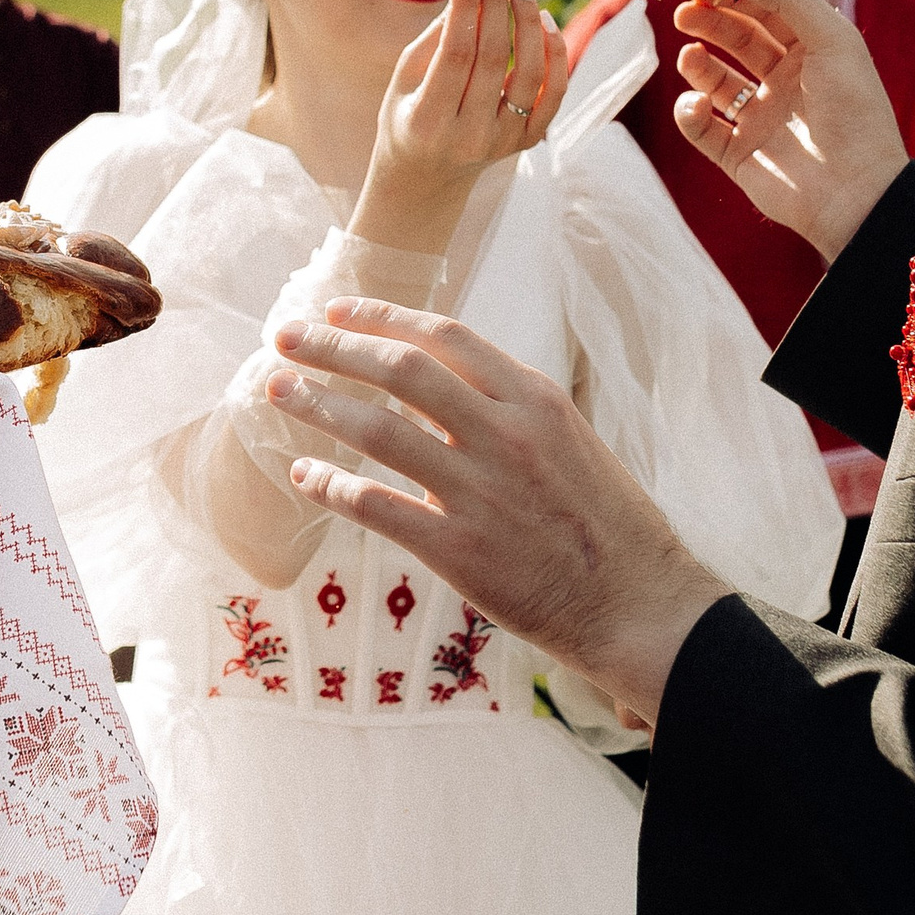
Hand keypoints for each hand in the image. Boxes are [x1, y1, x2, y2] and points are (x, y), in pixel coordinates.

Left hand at [266, 298, 730, 729]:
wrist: (637, 603)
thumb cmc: (606, 525)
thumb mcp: (571, 441)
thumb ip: (510, 409)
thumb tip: (445, 383)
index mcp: (535, 399)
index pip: (445, 337)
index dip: (382, 318)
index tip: (337, 311)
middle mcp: (506, 434)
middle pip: (400, 370)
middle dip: (332, 347)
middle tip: (284, 337)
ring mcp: (481, 491)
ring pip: (378, 430)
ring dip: (318, 404)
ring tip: (277, 391)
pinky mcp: (460, 550)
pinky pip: (376, 506)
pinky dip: (330, 486)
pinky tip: (304, 475)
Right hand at [349, 0, 568, 258]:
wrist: (425, 177)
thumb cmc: (408, 115)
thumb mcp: (404, 78)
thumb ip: (436, 37)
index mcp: (427, 122)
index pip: (455, 54)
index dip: (465, 5)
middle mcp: (468, 137)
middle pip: (493, 59)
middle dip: (496, 3)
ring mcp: (502, 143)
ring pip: (530, 74)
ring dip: (529, 23)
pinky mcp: (526, 141)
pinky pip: (552, 94)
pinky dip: (555, 55)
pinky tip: (545, 21)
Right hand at [669, 0, 906, 263]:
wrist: (855, 191)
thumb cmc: (853, 111)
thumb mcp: (833, 38)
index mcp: (812, 52)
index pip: (767, 10)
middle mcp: (785, 81)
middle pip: (737, 38)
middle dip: (710, 20)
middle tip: (684, 8)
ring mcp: (760, 118)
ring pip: (715, 81)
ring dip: (696, 63)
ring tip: (688, 55)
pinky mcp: (738, 155)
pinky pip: (702, 128)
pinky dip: (690, 112)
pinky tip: (696, 103)